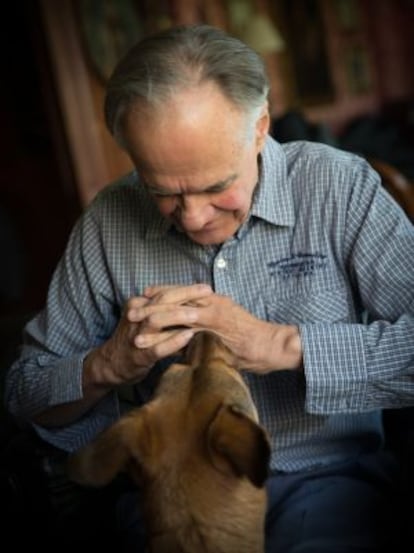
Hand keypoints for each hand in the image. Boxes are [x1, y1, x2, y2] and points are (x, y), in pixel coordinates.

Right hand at [89, 284, 212, 385]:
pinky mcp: (139, 355)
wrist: (111, 364)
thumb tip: (195, 305)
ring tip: (198, 314)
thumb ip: (166, 311)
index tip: (206, 288)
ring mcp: (136, 335)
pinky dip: (173, 341)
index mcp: (139, 304)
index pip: (164, 292)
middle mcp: (136, 316)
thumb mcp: (147, 319)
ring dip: (178, 316)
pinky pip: (156, 347)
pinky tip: (188, 337)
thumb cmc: (136, 338)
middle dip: (186, 295)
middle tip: (208, 293)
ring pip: (156, 320)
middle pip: (161, 301)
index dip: (186, 289)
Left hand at [133, 284, 301, 372]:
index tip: (143, 298)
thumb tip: (191, 341)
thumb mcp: (227, 334)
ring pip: (176, 306)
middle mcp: (211, 300)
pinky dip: (166, 325)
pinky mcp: (216, 321)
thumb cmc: (253, 343)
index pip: (182, 293)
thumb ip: (209, 333)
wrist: (273, 346)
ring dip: (153, 314)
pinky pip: (186, 320)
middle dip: (150, 303)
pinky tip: (152, 330)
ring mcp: (213, 309)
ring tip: (134, 323)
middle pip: (174, 296)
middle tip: (130, 309)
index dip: (161, 294)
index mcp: (214, 301)